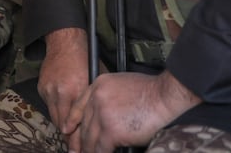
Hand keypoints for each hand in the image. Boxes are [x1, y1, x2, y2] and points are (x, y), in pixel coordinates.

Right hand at [38, 27, 89, 146]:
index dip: (77, 139)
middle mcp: (60, 92)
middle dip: (68, 138)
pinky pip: (49, 106)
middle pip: (62, 124)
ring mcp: (48, 90)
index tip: (81, 149)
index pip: (75, 123)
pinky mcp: (42, 87)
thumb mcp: (95, 80)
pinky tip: (63, 114)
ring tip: (69, 136)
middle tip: (75, 149)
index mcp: (75, 90)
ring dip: (62, 126)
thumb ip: (93, 101)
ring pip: (54, 117)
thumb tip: (97, 122)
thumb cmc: (84, 59)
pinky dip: (56, 111)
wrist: (64, 43)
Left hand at [68, 71, 200, 152]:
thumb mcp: (122, 84)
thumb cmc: (150, 91)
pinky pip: (101, 148)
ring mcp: (102, 114)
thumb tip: (105, 113)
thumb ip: (109, 96)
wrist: (164, 96)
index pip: (79, 105)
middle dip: (79, 140)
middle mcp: (96, 98)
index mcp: (98, 85)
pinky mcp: (111, 130)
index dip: (72, 120)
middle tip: (76, 150)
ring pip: (89, 137)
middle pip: (84, 124)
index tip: (67, 129)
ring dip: (88, 150)